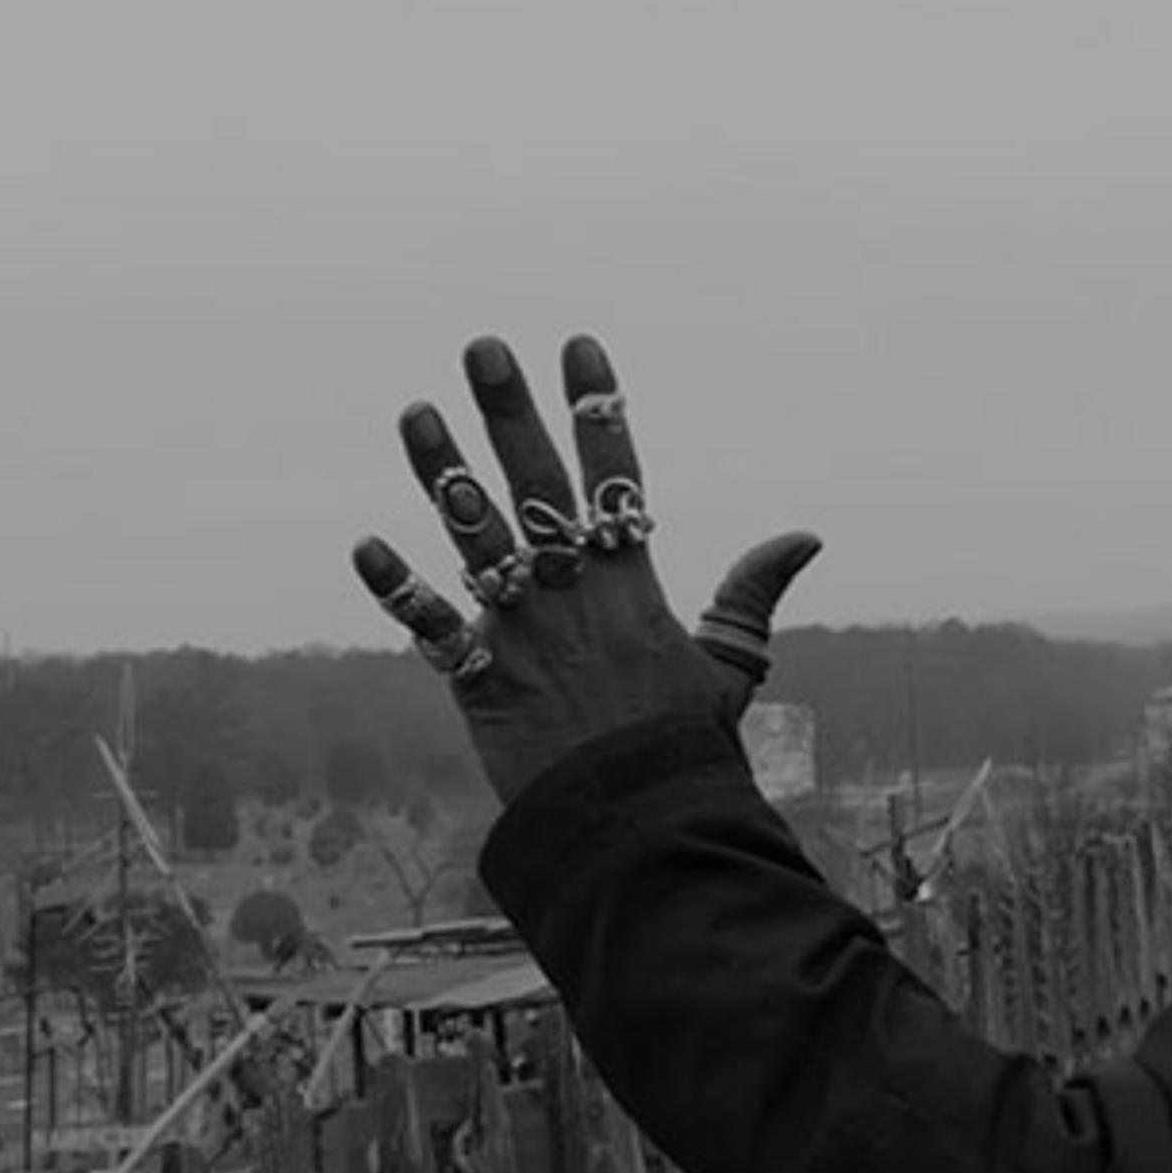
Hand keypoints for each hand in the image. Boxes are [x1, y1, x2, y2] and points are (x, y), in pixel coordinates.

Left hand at [354, 333, 821, 803]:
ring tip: (416, 414)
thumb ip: (754, 595)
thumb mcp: (730, 667)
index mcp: (631, 585)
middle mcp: (571, 594)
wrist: (634, 824)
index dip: (598, 408)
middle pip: (537, 484)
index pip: (616, 476)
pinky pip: (430, 627)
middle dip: (509, 412)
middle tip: (484, 349)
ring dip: (441, 473)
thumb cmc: (683, 750)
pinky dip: (398, 588)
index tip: (579, 347)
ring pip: (474, 536)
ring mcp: (520, 631)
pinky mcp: (479, 678)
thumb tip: (804, 537)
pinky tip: (367, 546)